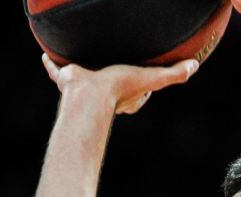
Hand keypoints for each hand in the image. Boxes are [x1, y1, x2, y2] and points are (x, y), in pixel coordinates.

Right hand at [42, 54, 198, 114]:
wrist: (91, 96)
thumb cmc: (121, 89)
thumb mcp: (153, 78)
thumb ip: (175, 74)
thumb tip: (194, 66)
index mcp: (125, 95)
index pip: (139, 91)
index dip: (145, 83)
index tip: (149, 74)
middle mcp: (105, 91)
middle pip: (111, 81)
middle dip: (112, 74)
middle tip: (114, 62)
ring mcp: (84, 86)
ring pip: (84, 75)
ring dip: (81, 69)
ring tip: (79, 56)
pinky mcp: (67, 79)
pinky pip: (57, 71)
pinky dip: (51, 65)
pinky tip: (45, 56)